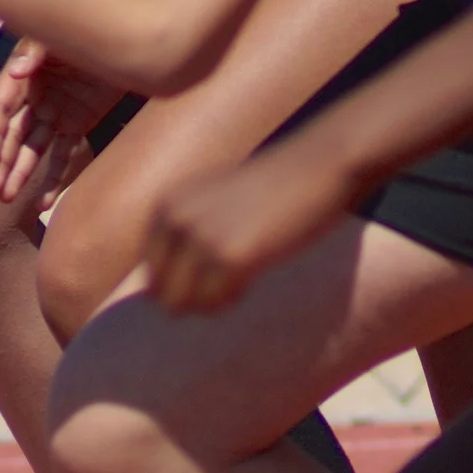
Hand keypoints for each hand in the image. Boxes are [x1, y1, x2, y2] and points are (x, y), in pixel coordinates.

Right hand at [0, 40, 123, 208]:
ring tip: (5, 199)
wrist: (127, 36)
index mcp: (22, 76)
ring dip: (19, 174)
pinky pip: (63, 156)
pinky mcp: (76, 125)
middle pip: (12, 134)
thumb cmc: (86, 27)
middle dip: (1, 163)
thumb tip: (15, 73)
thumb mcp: (58, 34)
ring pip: (32, 149)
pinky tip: (43, 203)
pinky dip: (53, 180)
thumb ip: (36, 51)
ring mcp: (54, 113)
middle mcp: (33, 97)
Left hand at [143, 142, 361, 315]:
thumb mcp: (211, 204)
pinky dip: (234, 298)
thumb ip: (181, 237)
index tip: (216, 268)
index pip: (151, 275)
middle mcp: (175, 219)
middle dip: (195, 298)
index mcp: (165, 205)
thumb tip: (151, 300)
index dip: (183, 284)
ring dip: (214, 301)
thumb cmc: (272, 190)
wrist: (321, 167)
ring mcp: (200, 238)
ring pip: (186, 305)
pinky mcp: (230, 256)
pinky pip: (217, 303)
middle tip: (229, 278)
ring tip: (242, 275)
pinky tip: (254, 274)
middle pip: (164, 295)